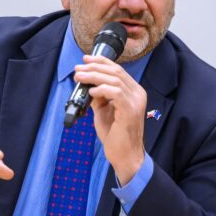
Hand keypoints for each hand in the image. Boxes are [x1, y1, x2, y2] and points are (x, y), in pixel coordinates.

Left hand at [74, 54, 145, 184]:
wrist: (125, 156)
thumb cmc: (116, 136)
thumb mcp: (104, 111)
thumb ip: (100, 97)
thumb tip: (89, 86)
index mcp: (133, 92)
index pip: (118, 70)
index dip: (101, 62)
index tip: (86, 60)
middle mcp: (137, 94)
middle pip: (115, 71)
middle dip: (94, 67)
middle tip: (78, 69)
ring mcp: (135, 101)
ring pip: (114, 79)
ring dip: (93, 76)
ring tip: (79, 78)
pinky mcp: (130, 110)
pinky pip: (116, 92)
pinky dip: (101, 89)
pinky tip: (91, 93)